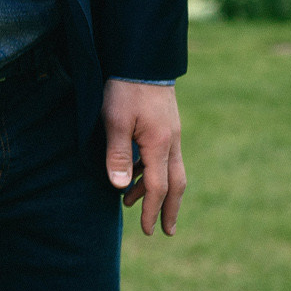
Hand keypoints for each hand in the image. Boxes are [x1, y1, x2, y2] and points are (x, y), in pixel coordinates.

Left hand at [103, 80, 184, 235]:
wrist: (141, 59)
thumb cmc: (124, 89)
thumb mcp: (114, 122)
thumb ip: (118, 155)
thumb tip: (121, 188)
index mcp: (160, 144)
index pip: (159, 187)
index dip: (153, 211)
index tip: (149, 231)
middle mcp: (171, 142)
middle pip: (176, 184)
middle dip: (169, 209)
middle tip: (165, 231)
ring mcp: (171, 133)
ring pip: (171, 170)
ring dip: (156, 190)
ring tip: (132, 203)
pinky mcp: (166, 126)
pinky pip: (164, 157)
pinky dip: (152, 171)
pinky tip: (135, 174)